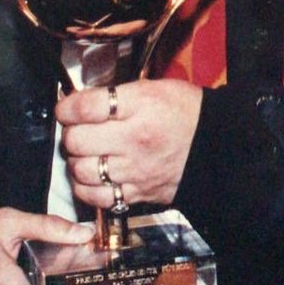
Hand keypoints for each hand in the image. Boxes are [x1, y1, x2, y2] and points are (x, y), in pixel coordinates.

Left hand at [56, 79, 202, 209]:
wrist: (217, 146)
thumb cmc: (184, 112)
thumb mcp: (152, 88)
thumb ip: (115, 96)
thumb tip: (79, 103)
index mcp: (139, 106)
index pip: (85, 108)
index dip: (66, 107)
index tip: (66, 108)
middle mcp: (134, 139)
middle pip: (77, 140)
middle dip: (70, 133)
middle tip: (78, 130)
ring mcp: (134, 170)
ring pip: (82, 170)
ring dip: (76, 161)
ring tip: (85, 153)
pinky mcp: (137, 193)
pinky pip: (97, 196)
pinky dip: (87, 187)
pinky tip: (92, 176)